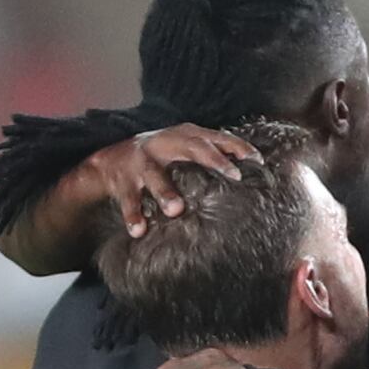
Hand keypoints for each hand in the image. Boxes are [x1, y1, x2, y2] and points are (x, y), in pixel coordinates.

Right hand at [82, 124, 259, 240]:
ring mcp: (141, 162)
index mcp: (182, 136)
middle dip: (213, 160)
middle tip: (235, 176)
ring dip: (165, 192)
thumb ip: (213, 155)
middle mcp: (163, 144)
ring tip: (176, 210)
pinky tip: (139, 232)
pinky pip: (128, 200)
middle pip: (191, 148)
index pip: (214, 137)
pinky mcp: (123, 181)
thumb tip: (256, 168)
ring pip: (155, 175)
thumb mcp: (185, 150)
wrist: (110, 161)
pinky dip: (133, 215)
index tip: (257, 161)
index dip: (236, 146)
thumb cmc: (161, 158)